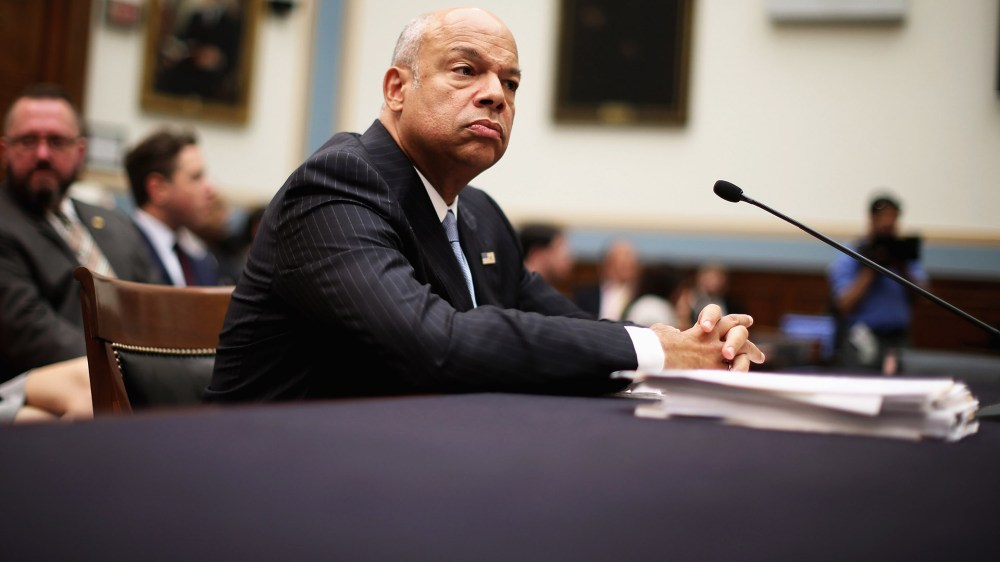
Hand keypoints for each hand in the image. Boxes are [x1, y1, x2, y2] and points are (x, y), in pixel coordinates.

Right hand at [650, 304, 764, 371]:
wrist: (657, 355)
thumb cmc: (655, 344)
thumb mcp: (662, 331)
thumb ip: (670, 332)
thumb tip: (671, 334)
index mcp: (700, 328)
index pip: (722, 318)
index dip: (736, 319)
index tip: (746, 321)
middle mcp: (712, 338)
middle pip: (738, 332)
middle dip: (748, 341)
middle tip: (757, 352)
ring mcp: (715, 353)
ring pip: (742, 349)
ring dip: (750, 354)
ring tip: (757, 359)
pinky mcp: (715, 369)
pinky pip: (734, 371)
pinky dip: (739, 372)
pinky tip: (742, 375)